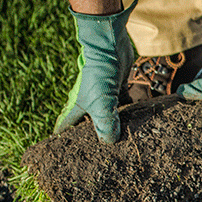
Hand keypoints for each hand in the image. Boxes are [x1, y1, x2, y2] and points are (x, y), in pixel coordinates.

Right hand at [54, 0, 134, 143]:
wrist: (110, 47)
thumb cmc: (99, 75)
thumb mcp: (101, 104)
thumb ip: (105, 124)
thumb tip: (110, 141)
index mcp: (78, 107)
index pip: (65, 126)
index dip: (62, 139)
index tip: (62, 153)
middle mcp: (90, 103)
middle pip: (89, 124)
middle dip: (93, 137)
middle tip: (102, 153)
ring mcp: (105, 96)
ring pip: (109, 116)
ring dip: (116, 127)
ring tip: (125, 144)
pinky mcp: (118, 89)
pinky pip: (125, 106)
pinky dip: (131, 114)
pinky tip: (140, 124)